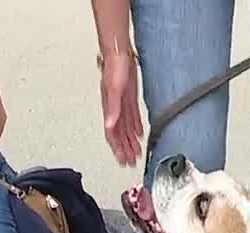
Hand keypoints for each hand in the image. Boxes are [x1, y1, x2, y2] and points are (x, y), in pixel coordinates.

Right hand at [99, 51, 143, 166]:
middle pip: (119, 135)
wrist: (119, 53)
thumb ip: (112, 108)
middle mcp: (115, 109)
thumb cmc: (114, 68)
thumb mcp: (114, 89)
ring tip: (135, 153)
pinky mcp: (128, 99)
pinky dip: (135, 129)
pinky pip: (132, 118)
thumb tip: (110, 125)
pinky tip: (139, 135)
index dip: (117, 148)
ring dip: (130, 142)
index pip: (113, 134)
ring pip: (125, 128)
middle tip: (129, 162)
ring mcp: (122, 104)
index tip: (122, 160)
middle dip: (124, 149)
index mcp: (110, 109)